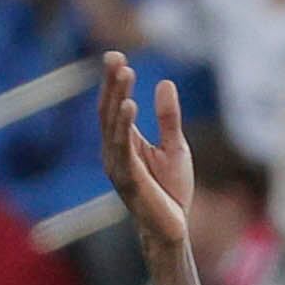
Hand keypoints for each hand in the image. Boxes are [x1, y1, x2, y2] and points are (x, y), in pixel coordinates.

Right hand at [98, 54, 193, 252]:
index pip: (114, 106)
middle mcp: (114, 152)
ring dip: (117, 97)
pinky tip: (130, 104)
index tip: (117, 56)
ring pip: (112, 125)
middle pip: (108, 110)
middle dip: (111, 83)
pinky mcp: (128, 179)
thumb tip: (165, 83)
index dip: (114, 82)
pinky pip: (123, 147)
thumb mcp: (175, 146)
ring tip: (125, 72)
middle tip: (115, 57)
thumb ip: (168, 118)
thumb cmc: (171, 191)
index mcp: (123, 143)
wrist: (173, 228)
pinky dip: (125, 125)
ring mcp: (117, 166)